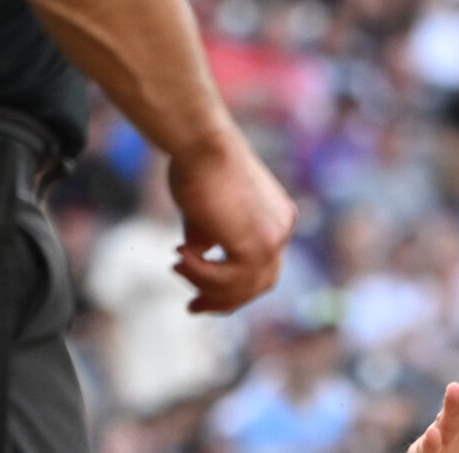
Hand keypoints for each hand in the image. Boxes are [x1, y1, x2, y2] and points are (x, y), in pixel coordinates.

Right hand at [166, 132, 294, 313]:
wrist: (200, 140)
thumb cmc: (196, 161)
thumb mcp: (204, 208)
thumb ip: (208, 235)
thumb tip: (198, 257)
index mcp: (276, 218)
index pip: (261, 267)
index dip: (232, 286)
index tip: (200, 292)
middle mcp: (281, 229)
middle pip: (258, 284)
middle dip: (224, 300)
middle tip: (193, 307)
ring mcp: (273, 239)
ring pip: (242, 288)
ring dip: (205, 286)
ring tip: (176, 266)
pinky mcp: (257, 245)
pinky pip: (228, 280)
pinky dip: (201, 276)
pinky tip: (181, 258)